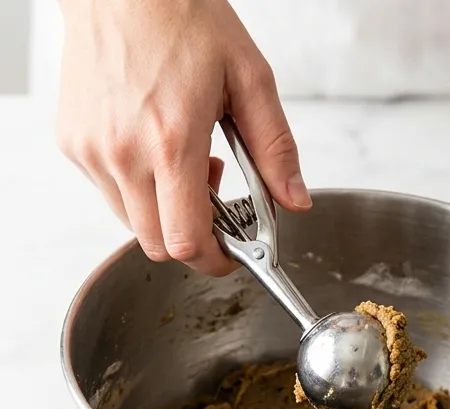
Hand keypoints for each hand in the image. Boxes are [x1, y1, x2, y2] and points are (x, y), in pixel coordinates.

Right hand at [56, 0, 309, 275]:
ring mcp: (90, 150)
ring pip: (130, 222)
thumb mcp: (251, 80)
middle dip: (193, 238)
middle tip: (217, 198)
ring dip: (164, 211)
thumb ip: (276, 150)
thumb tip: (295, 202)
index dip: (215, 261)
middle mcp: (121, 152)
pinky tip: (157, 147)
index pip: (185, 241)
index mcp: (171, 141)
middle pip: (156, 244)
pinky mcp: (72, 142)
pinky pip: (108, 191)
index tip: (234, 255)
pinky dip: (137, 187)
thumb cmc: (184, 21)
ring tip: (187, 161)